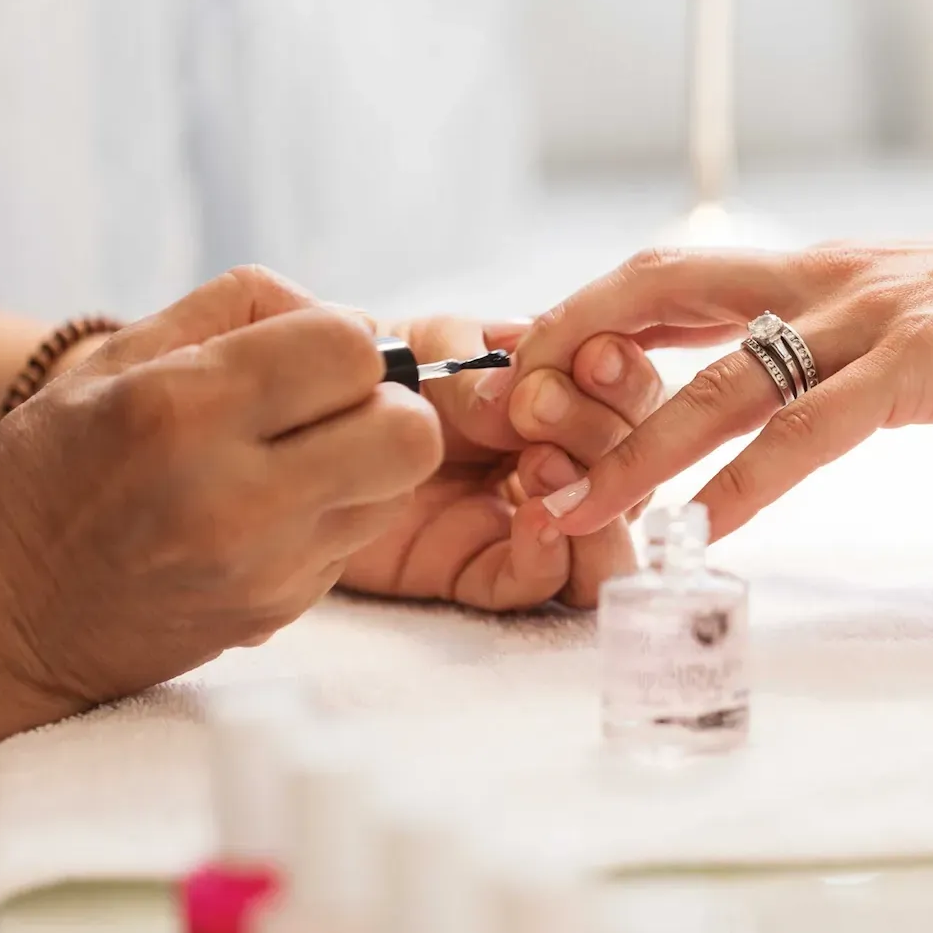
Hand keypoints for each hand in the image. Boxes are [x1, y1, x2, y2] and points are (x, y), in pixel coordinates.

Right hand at [0, 265, 445, 711]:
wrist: (0, 618)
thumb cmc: (52, 471)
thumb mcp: (115, 360)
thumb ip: (236, 310)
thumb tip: (344, 312)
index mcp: (185, 409)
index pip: (353, 351)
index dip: (350, 341)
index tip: (313, 356)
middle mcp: (234, 494)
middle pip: (410, 433)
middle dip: (389, 406)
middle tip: (336, 410)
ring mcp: (264, 565)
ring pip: (398, 491)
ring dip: (369, 465)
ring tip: (299, 462)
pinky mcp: (280, 611)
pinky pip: (357, 542)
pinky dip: (334, 517)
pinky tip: (271, 515)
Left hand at [337, 315, 663, 608]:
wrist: (297, 433)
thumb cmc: (375, 376)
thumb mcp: (430, 349)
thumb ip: (477, 371)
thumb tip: (522, 398)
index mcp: (566, 397)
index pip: (629, 396)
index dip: (623, 381)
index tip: (592, 357)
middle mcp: (563, 462)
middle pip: (635, 467)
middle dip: (600, 433)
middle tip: (539, 407)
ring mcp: (530, 521)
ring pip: (610, 539)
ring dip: (597, 504)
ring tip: (543, 468)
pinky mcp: (483, 572)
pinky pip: (542, 584)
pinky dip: (551, 556)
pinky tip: (535, 522)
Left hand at [514, 231, 932, 540]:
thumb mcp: (931, 318)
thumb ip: (857, 344)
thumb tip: (810, 385)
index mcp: (829, 266)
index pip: (675, 277)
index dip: (589, 319)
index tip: (532, 378)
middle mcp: (832, 277)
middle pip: (658, 296)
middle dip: (570, 360)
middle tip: (507, 430)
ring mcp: (874, 317)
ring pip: (718, 379)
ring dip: (632, 452)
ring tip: (566, 515)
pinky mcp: (922, 366)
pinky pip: (808, 432)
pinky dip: (744, 484)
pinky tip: (698, 533)